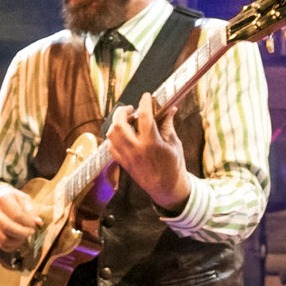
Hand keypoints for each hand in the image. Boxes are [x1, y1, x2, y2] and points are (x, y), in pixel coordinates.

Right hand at [0, 188, 40, 250]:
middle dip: (23, 232)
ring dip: (18, 241)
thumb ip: (31, 210)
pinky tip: (19, 240)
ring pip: (3, 239)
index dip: (28, 222)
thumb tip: (38, 222)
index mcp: (2, 199)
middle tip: (31, 231)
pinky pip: (1, 245)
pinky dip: (12, 246)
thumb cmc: (13, 199)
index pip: (16, 215)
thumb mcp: (23, 199)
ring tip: (25, 236)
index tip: (34, 224)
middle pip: (7, 227)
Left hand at [108, 94, 190, 211]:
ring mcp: (128, 157)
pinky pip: (111, 147)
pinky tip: (123, 135)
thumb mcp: (174, 143)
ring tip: (127, 121)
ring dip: (117, 124)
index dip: (145, 102)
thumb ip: (168, 125)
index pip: (145, 116)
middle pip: (119, 124)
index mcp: (152, 143)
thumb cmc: (174, 166)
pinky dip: (114, 138)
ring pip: (112, 135)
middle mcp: (137, 149)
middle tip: (131, 109)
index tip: (146, 96)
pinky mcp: (124, 163)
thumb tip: (169, 109)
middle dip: (123, 112)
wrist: (167, 188)